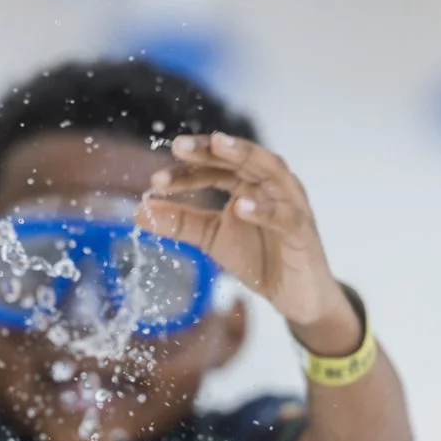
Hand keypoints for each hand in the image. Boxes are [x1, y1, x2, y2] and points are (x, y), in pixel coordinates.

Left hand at [135, 132, 348, 326]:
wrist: (294, 295)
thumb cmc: (258, 257)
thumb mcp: (211, 238)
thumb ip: (180, 222)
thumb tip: (138, 211)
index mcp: (247, 183)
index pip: (215, 166)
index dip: (186, 170)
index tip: (156, 181)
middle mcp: (270, 185)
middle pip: (241, 157)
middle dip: (211, 149)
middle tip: (179, 145)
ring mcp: (290, 204)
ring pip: (270, 170)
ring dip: (244, 156)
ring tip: (217, 146)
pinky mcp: (303, 231)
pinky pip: (285, 215)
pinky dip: (264, 208)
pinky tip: (241, 206)